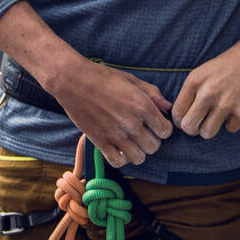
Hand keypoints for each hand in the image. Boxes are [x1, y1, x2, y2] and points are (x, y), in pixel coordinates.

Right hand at [44, 58, 174, 167]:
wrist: (72, 80)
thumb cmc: (102, 77)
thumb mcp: (131, 80)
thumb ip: (152, 93)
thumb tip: (167, 107)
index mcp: (142, 105)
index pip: (166, 130)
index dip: (163, 128)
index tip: (155, 125)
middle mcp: (131, 122)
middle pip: (154, 147)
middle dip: (151, 140)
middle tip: (142, 133)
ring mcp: (115, 134)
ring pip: (139, 158)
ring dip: (137, 152)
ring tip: (131, 142)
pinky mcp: (99, 141)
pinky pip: (118, 162)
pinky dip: (121, 158)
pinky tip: (118, 148)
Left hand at [171, 40, 239, 138]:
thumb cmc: (232, 62)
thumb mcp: (204, 71)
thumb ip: (193, 91)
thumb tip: (183, 115)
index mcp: (195, 81)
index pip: (177, 112)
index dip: (180, 120)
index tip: (185, 119)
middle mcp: (208, 93)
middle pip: (189, 127)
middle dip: (192, 128)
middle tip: (199, 124)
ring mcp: (225, 104)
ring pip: (207, 133)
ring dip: (211, 128)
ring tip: (216, 118)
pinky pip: (229, 129)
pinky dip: (232, 122)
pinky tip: (235, 109)